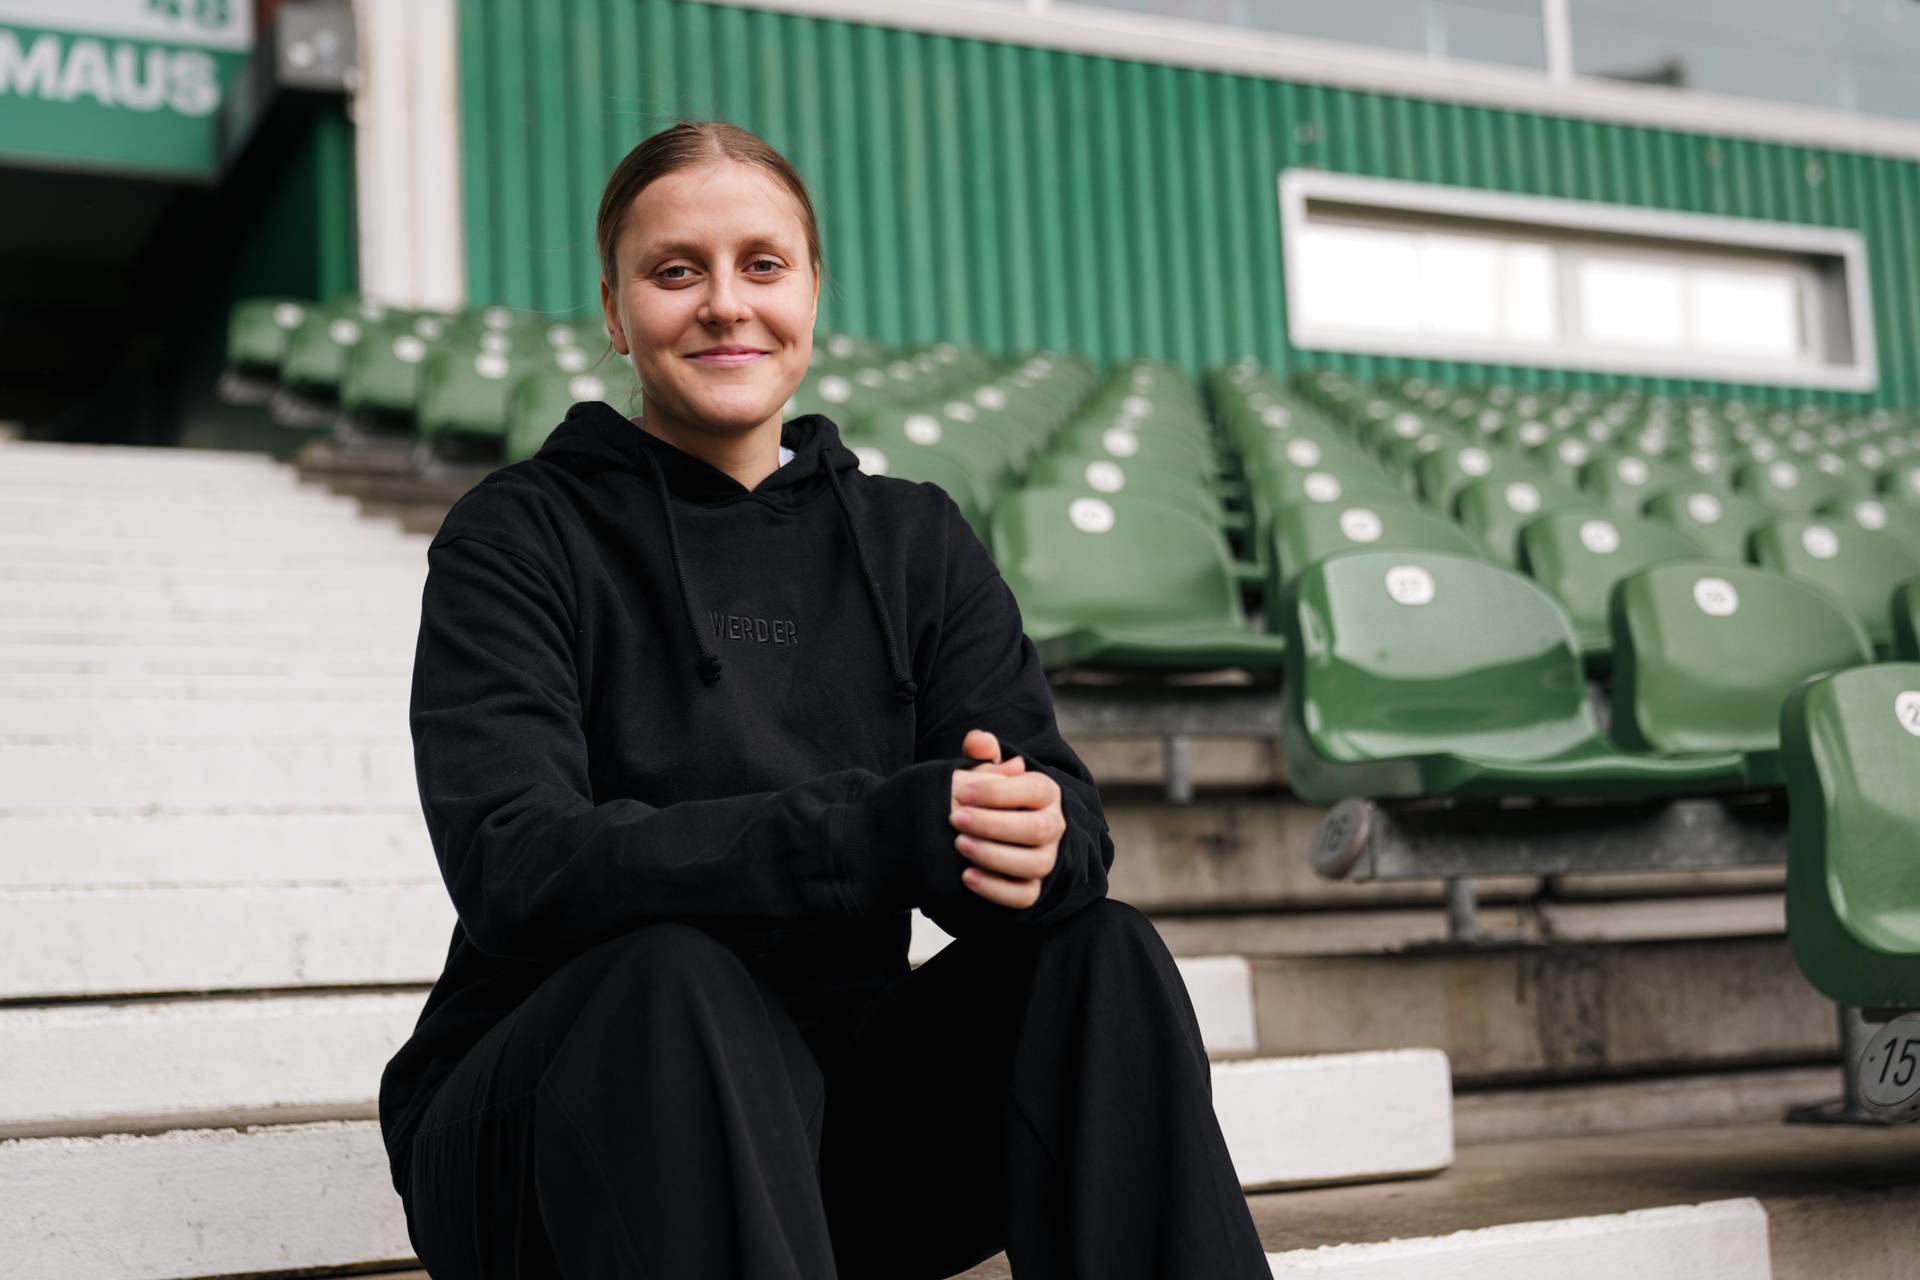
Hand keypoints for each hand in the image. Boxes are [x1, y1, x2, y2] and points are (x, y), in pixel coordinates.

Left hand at [949, 729, 1064, 909]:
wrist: (992, 833)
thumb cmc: (987, 797)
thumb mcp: (985, 772)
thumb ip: (981, 754)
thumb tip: (978, 741)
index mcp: (1046, 793)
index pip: (1034, 791)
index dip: (999, 793)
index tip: (963, 794)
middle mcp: (1055, 826)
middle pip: (1037, 829)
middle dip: (994, 824)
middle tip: (957, 819)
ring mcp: (1048, 859)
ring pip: (1034, 863)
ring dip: (995, 856)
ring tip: (960, 845)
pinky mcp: (1035, 887)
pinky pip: (1025, 896)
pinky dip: (996, 890)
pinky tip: (966, 877)